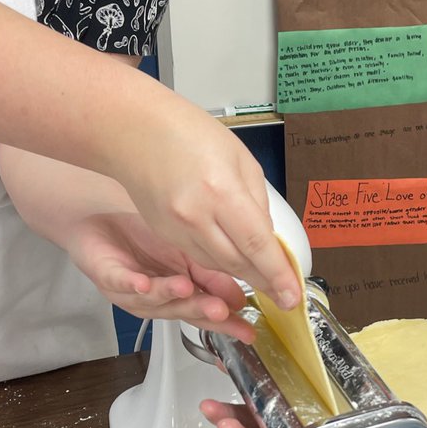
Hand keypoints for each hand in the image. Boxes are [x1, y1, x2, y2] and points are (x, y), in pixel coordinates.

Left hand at [66, 211, 254, 341]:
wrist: (100, 222)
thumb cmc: (142, 240)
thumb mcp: (187, 255)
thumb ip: (211, 276)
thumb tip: (242, 296)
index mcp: (177, 297)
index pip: (206, 314)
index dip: (227, 324)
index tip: (247, 331)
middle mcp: (155, 301)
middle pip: (181, 310)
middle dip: (202, 311)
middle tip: (222, 312)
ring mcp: (131, 293)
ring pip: (153, 299)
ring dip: (170, 294)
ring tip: (187, 287)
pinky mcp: (108, 277)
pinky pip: (121, 282)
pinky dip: (133, 284)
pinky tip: (144, 283)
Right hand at [114, 92, 301, 309]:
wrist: (134, 131)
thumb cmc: (189, 132)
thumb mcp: (241, 160)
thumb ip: (258, 203)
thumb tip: (267, 237)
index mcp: (221, 192)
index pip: (257, 245)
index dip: (278, 275)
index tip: (292, 297)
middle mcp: (196, 217)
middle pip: (238, 264)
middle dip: (264, 282)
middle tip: (284, 294)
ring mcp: (176, 229)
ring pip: (218, 265)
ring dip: (243, 274)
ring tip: (264, 277)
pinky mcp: (165, 234)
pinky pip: (199, 256)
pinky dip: (220, 260)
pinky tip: (233, 257)